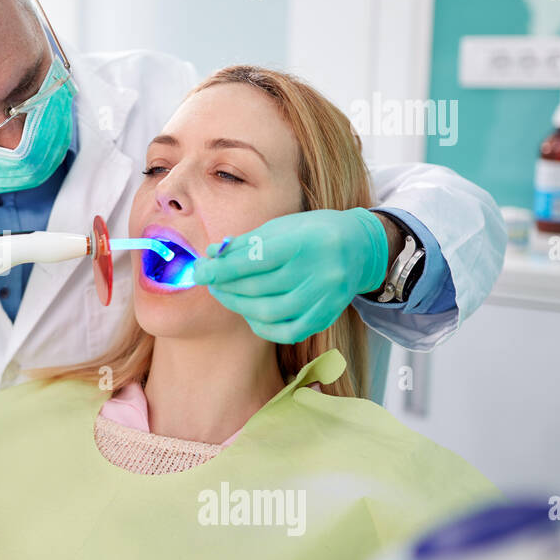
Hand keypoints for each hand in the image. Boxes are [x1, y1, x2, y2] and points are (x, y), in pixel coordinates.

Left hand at [192, 209, 388, 342]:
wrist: (360, 246)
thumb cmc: (311, 232)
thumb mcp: (280, 227)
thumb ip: (245, 243)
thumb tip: (211, 256)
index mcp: (305, 241)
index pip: (254, 260)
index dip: (221, 268)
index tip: (199, 270)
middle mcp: (319, 271)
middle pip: (258, 287)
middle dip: (225, 286)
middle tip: (210, 281)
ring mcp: (326, 297)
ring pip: (269, 312)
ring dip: (238, 306)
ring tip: (226, 294)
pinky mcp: (328, 316)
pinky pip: (286, 332)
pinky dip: (261, 326)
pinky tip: (250, 313)